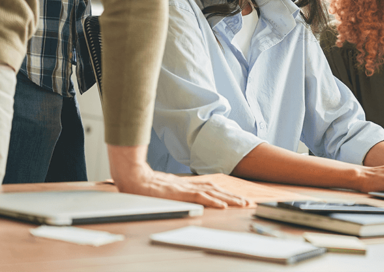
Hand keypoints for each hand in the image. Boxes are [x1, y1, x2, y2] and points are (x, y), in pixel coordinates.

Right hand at [108, 144, 247, 208]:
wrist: (134, 178)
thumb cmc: (149, 185)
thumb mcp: (169, 188)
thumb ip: (180, 190)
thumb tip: (189, 195)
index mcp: (189, 184)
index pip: (213, 188)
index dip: (227, 193)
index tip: (239, 198)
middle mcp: (190, 185)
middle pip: (217, 190)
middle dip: (234, 197)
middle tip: (249, 202)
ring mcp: (186, 188)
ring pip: (213, 193)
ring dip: (229, 199)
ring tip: (242, 204)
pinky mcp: (180, 192)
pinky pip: (200, 197)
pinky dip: (213, 201)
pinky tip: (223, 205)